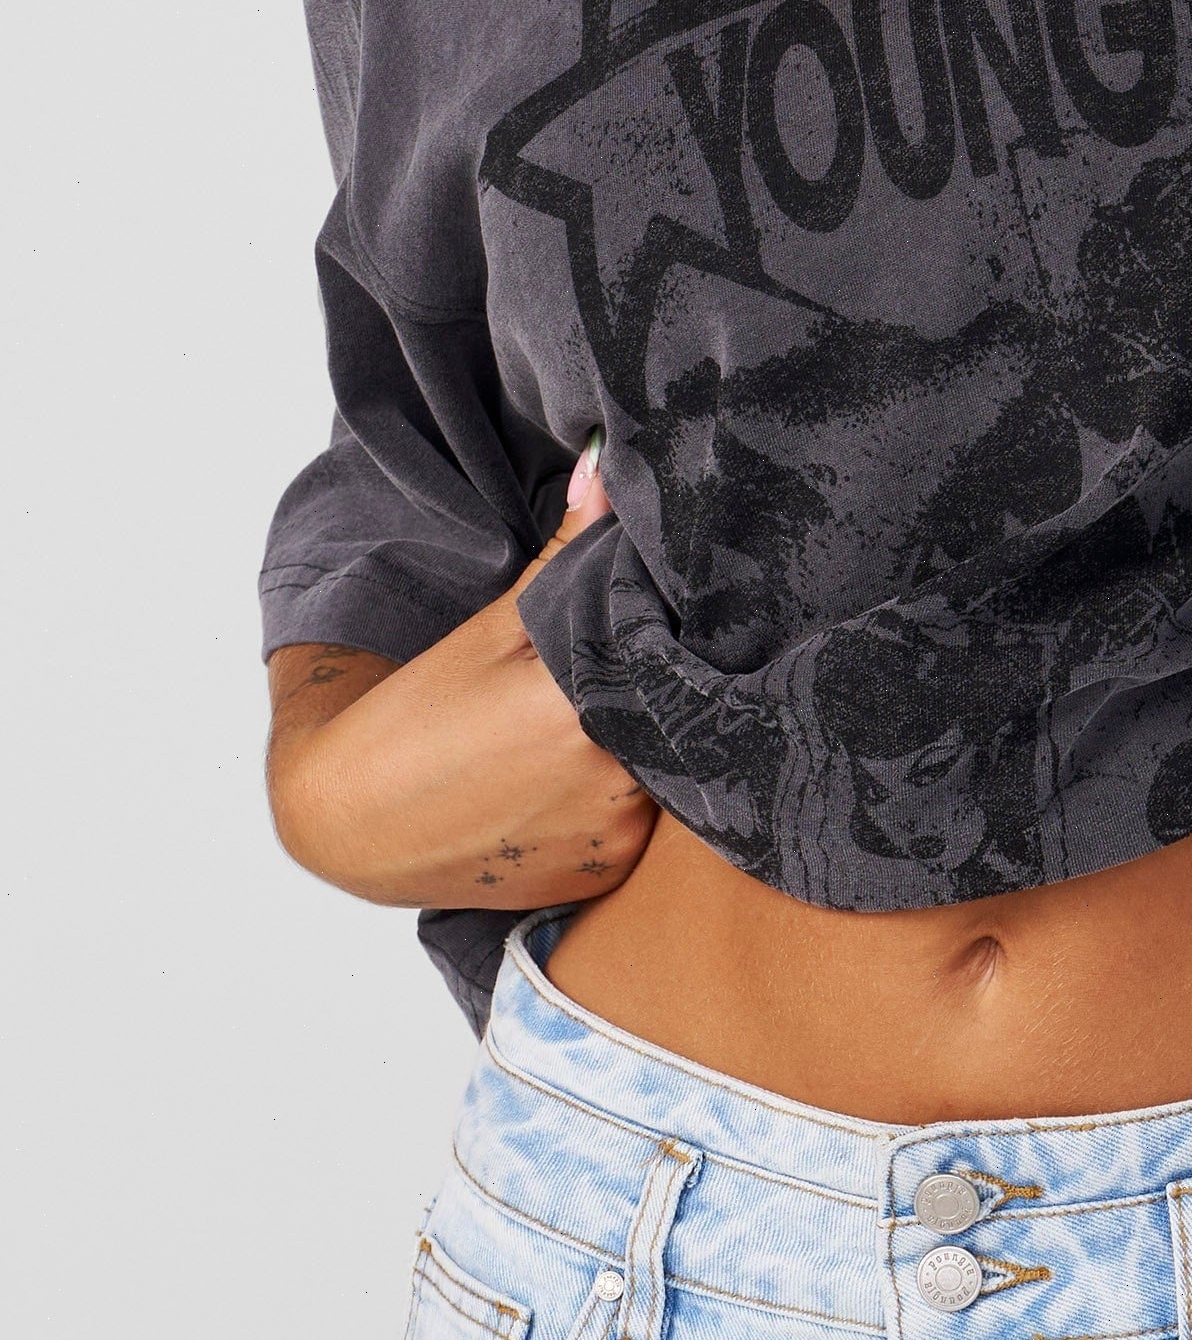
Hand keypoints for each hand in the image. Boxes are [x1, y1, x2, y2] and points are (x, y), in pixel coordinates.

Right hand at [267, 444, 658, 908]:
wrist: (352, 823)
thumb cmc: (416, 718)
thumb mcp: (493, 629)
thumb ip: (566, 554)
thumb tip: (605, 466)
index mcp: (584, 711)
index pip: (679, 655)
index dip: (691, 632)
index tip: (689, 613)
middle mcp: (612, 784)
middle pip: (683, 716)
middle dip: (675, 684)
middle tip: (655, 657)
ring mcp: (613, 838)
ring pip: (672, 768)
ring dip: (659, 739)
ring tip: (615, 712)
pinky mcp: (606, 874)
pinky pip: (647, 819)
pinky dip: (632, 791)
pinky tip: (589, 770)